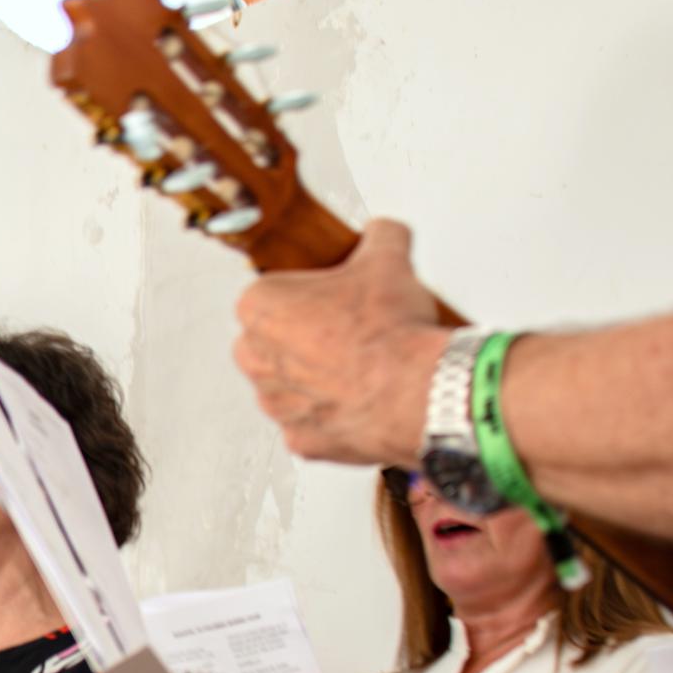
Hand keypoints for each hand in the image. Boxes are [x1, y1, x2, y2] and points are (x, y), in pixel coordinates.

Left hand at [233, 218, 455, 465]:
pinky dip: (335, 414)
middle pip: (275, 339)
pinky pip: (313, 423)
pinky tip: (364, 399)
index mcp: (260, 306)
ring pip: (291, 384)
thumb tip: (384, 233)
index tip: (336, 295)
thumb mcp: (389, 258)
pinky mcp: (302, 439)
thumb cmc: (390, 332)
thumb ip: (379, 236)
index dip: (311, 292)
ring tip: (363, 366)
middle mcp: (256, 358)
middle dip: (307, 335)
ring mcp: (276, 404)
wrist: (417, 393)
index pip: (274, 291)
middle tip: (350, 329)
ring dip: (318, 376)